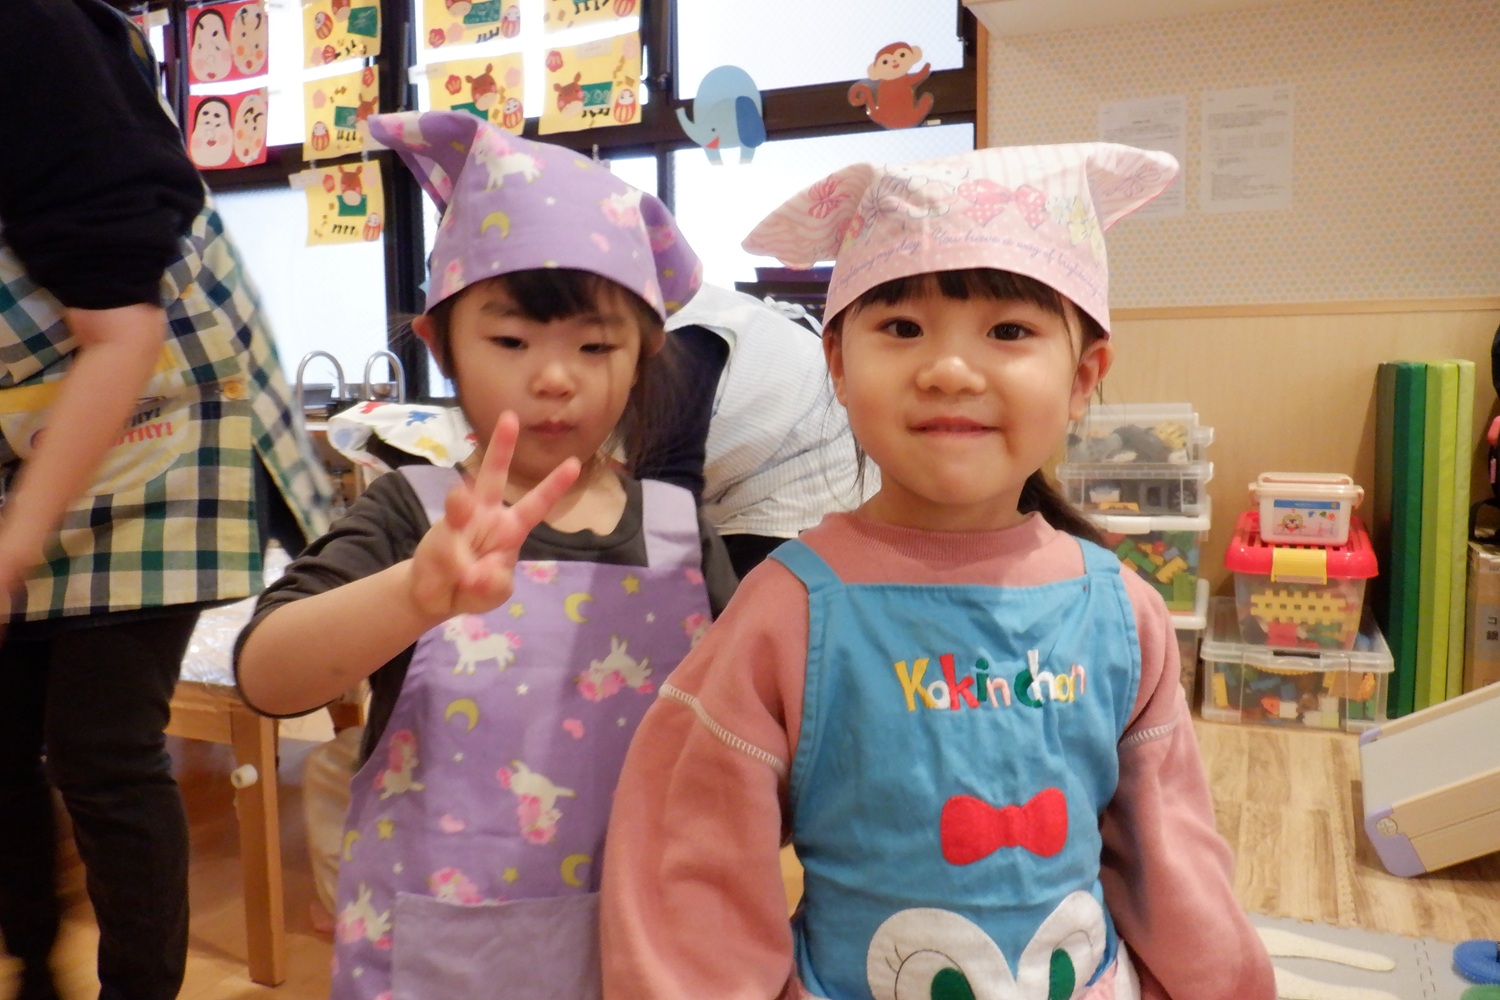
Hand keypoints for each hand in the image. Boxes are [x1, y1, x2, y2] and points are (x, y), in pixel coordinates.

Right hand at [409, 411, 579, 620]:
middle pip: (494, 475)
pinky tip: (460, 574)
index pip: (537, 504)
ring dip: (461, 510)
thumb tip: (478, 574)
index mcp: (511, 528)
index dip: (554, 485)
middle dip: (502, 447)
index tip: (575, 463)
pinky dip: (453, 559)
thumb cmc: (474, 587)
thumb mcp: (494, 593)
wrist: (435, 595)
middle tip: (510, 417)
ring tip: (463, 527)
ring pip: (461, 502)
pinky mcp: (439, 533)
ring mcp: (460, 520)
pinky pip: (447, 540)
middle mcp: (486, 515)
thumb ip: (493, 584)